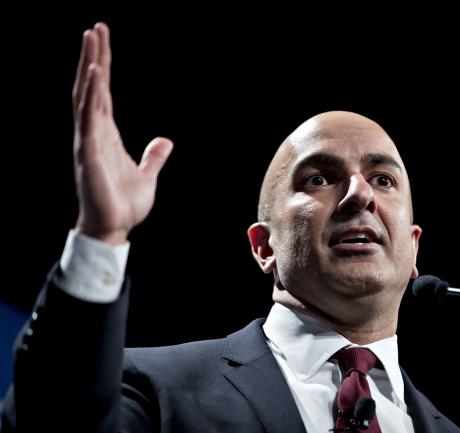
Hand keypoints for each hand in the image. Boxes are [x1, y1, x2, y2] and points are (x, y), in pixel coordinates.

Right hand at [72, 23, 172, 244]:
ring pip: (87, 96)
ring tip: (91, 39)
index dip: (103, 66)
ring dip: (90, 66)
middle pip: (92, 87)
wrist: (114, 229)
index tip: (102, 40)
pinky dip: (91, 95)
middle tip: (95, 28)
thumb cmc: (124, 204)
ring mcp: (89, 140)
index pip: (104, 93)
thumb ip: (154, 157)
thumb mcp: (146, 175)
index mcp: (106, 134)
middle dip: (94, 56)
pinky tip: (96, 74)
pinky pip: (89, 118)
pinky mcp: (89, 152)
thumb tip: (165, 141)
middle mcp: (94, 132)